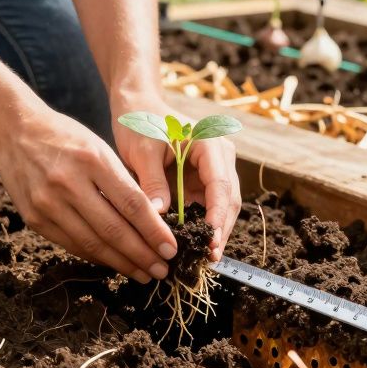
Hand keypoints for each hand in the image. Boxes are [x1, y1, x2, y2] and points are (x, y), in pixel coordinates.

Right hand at [0, 104, 176, 282]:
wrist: (13, 132)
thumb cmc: (65, 137)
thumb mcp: (99, 148)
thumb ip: (122, 182)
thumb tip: (151, 222)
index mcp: (92, 160)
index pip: (132, 204)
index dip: (154, 231)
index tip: (172, 248)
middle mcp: (68, 183)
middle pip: (114, 229)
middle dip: (142, 255)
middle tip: (163, 270)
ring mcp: (48, 203)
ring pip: (92, 243)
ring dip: (122, 263)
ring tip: (143, 273)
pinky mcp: (34, 219)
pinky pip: (71, 244)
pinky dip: (96, 256)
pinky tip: (114, 263)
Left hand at [112, 93, 240, 261]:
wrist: (138, 108)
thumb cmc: (140, 123)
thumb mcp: (142, 152)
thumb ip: (152, 182)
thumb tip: (159, 216)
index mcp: (210, 143)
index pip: (220, 183)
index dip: (217, 213)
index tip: (210, 238)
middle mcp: (220, 156)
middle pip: (228, 198)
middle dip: (220, 228)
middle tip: (209, 257)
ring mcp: (214, 169)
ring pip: (222, 206)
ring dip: (215, 231)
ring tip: (204, 258)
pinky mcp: (203, 181)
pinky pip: (207, 206)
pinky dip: (202, 225)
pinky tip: (195, 245)